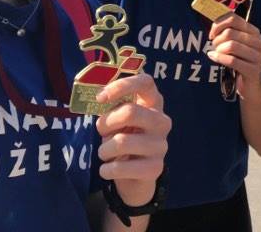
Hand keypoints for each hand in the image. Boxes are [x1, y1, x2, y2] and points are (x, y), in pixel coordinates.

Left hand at [95, 73, 170, 205]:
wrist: (136, 177)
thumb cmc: (124, 138)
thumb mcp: (119, 120)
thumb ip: (112, 107)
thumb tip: (99, 98)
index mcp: (153, 104)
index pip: (145, 82)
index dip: (122, 85)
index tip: (100, 98)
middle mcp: (161, 122)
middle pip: (130, 112)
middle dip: (106, 123)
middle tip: (102, 132)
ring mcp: (160, 145)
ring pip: (121, 141)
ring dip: (104, 150)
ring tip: (106, 153)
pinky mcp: (154, 168)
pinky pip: (120, 167)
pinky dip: (106, 169)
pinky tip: (109, 169)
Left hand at [207, 13, 260, 98]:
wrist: (250, 86)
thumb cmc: (239, 61)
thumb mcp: (235, 44)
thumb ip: (227, 32)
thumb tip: (213, 25)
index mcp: (254, 32)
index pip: (234, 19)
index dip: (218, 24)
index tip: (212, 34)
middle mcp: (258, 42)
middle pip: (230, 32)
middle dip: (217, 40)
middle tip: (214, 47)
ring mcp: (257, 56)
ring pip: (231, 45)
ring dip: (219, 49)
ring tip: (216, 53)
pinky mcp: (253, 70)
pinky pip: (232, 60)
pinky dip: (219, 58)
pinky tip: (213, 57)